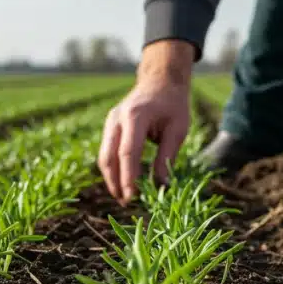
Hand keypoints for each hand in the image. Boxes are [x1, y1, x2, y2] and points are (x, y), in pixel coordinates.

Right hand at [98, 40, 193, 203]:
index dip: (129, 177)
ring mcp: (110, 121)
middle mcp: (117, 118)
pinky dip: (112, 168)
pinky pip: (107, 150)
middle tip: (126, 202)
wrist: (160, 81)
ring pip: (104, 155)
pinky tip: (121, 182)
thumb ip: (167, 157)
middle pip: (109, 156)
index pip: (128, 152)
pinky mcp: (110, 126)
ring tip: (123, 197)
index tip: (134, 197)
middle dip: (115, 182)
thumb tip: (161, 186)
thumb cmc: (173, 105)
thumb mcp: (178, 129)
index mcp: (136, 116)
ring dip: (111, 178)